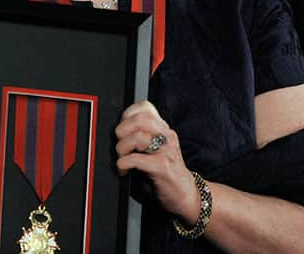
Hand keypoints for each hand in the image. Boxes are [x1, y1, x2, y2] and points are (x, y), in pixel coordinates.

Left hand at [115, 100, 199, 223]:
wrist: (186, 194)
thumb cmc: (165, 171)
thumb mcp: (155, 147)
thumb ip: (142, 134)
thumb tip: (117, 129)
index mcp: (164, 129)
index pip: (145, 107)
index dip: (127, 116)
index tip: (122, 130)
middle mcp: (167, 136)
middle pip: (139, 119)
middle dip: (122, 131)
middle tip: (120, 145)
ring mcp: (166, 151)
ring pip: (137, 137)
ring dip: (122, 148)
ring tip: (122, 158)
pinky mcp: (162, 167)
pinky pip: (136, 159)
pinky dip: (123, 164)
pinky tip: (124, 169)